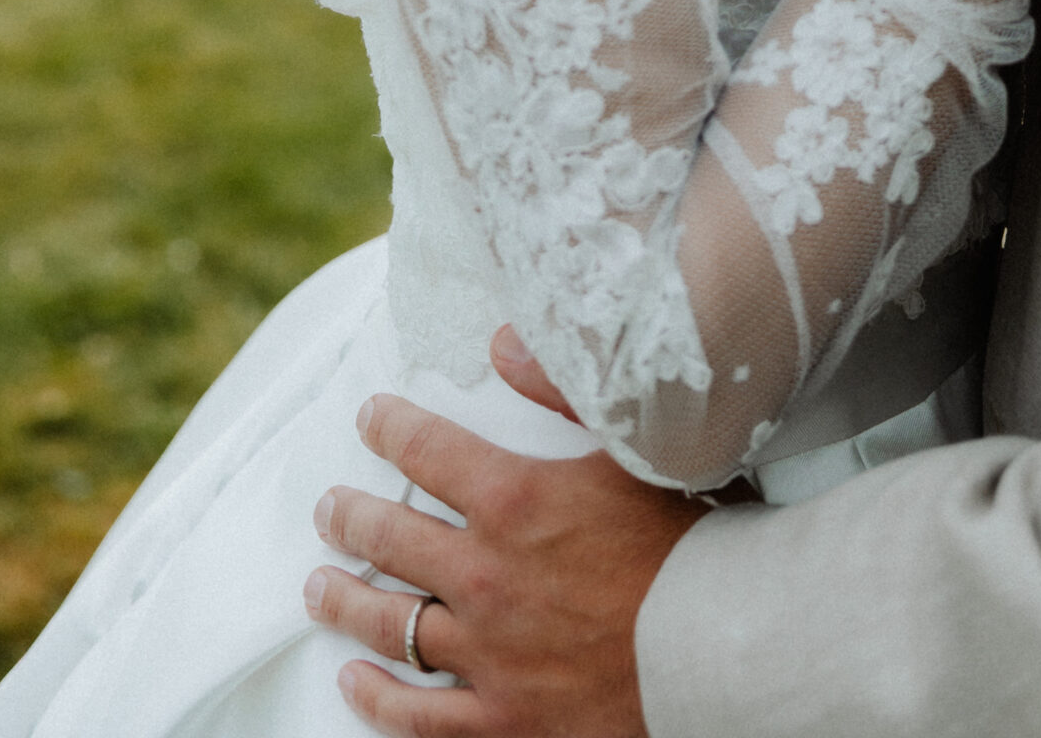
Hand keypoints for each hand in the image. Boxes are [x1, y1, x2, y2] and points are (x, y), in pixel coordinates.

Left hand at [305, 392, 701, 736]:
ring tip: (319, 584)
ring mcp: (488, 653)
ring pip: (391, 624)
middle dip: (350, 516)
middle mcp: (485, 574)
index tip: (371, 417)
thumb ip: (564, 388)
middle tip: (329, 508)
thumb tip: (503, 341)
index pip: (426, 450)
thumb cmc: (690, 541)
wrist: (721, 651)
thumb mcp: (636, 447)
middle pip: (391, 539)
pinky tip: (354, 683)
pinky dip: (379, 698)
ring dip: (347, 600)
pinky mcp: (502, 720)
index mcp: (515, 499)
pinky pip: (420, 714)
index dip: (390, 427)